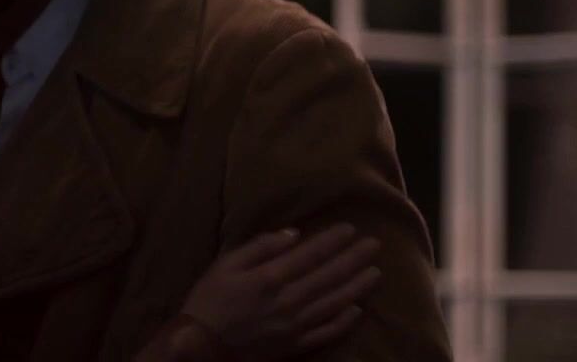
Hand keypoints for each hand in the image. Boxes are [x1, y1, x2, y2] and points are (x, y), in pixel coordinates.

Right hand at [180, 224, 380, 359]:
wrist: (201, 347)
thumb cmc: (209, 300)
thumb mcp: (225, 265)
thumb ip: (259, 248)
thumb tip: (293, 234)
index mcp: (270, 277)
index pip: (310, 254)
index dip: (332, 241)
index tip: (350, 229)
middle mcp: (289, 301)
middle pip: (329, 276)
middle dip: (353, 259)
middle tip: (374, 245)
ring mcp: (295, 326)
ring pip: (334, 302)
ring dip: (357, 286)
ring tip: (375, 272)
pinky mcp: (295, 346)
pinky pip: (326, 333)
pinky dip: (344, 321)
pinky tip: (357, 310)